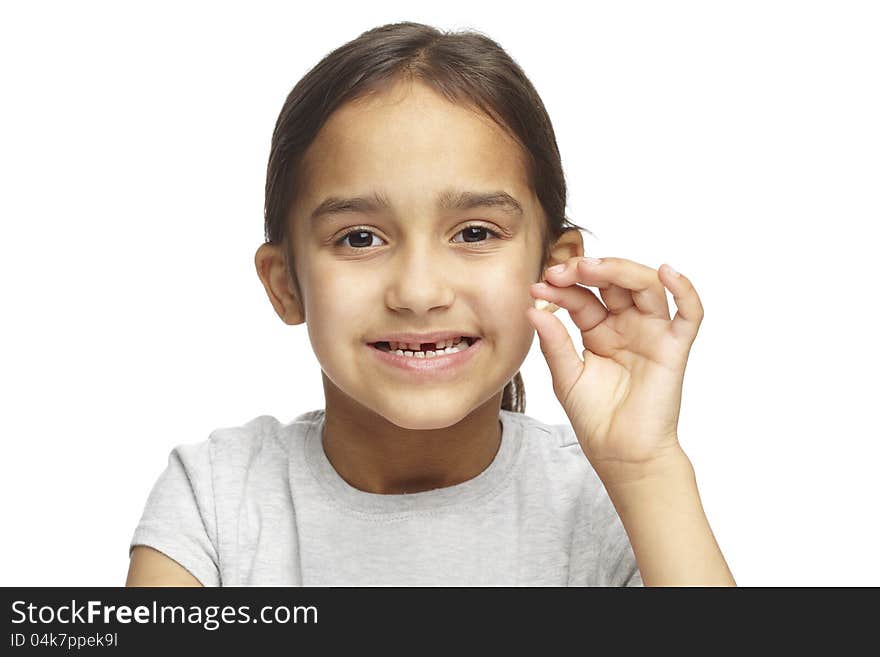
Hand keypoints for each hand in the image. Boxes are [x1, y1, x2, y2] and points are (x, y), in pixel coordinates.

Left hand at [526, 257, 703, 482]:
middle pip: (614, 282)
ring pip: (647, 286)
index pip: (582, 297)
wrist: (620, 454)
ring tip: (592, 267)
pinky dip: (685, 290)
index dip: (562, 288)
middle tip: (562, 270)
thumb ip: (554, 342)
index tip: (538, 286)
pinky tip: (668, 272)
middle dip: (588, 270)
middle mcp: (627, 325)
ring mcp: (652, 333)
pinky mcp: (674, 348)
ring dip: (621, 270)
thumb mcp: (566, 376)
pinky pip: (689, 313)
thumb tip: (532, 309)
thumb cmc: (595, 418)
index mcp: (599, 330)